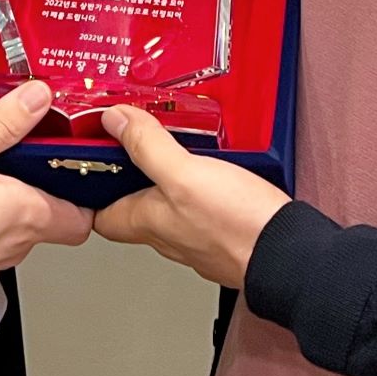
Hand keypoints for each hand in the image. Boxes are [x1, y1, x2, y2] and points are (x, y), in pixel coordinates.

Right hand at [0, 80, 90, 322]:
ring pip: (20, 226)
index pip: (83, 218)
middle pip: (52, 217)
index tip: (76, 161)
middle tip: (29, 151)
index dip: (86, 192)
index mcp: (26, 215)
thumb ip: (4, 123)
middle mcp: (15, 244)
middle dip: (45, 185)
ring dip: (13, 199)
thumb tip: (39, 97)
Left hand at [91, 106, 290, 290]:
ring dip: (164, 177)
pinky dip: (196, 184)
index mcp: (148, 223)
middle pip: (133, 206)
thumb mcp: (184, 174)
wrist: (290, 255)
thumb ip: (147, 147)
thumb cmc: (236, 224)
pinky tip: (210, 165)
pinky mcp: (225, 230)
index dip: (90, 191)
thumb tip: (114, 120)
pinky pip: (199, 206)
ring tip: (171, 142)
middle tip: (131, 137)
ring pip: (168, 205)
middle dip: (128, 176)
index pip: (101, 215)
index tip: (86, 160)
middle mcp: (169, 234)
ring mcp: (198, 235)